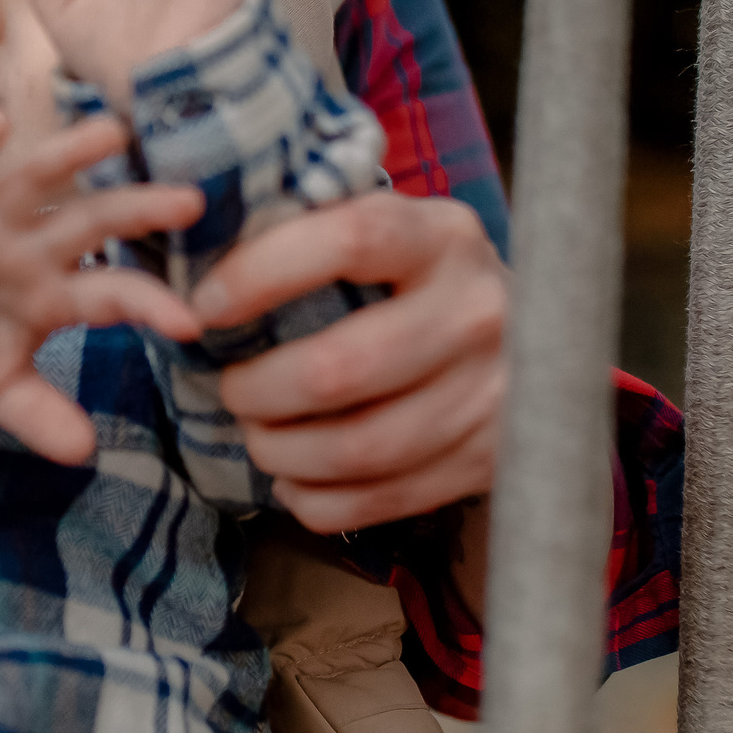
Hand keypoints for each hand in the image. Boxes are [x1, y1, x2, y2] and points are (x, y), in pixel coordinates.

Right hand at [0, 113, 203, 464]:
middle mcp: (31, 248)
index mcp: (53, 293)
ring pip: (35, 183)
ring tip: (109, 133)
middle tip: (191, 200)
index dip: (150, 304)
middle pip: (93, 222)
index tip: (192, 322)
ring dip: (70, 155)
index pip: (113, 294)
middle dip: (138, 210)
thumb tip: (85, 454)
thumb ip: (40, 415)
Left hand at [194, 192, 506, 536]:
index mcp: (443, 237)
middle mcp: (478, 311)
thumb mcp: (390, 232)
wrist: (536, 341)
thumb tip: (197, 259)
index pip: (350, 240)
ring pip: (360, 448)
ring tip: (257, 436)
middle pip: (341, 368)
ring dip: (282, 452)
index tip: (202, 306)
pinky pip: (382, 499)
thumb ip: (314, 233)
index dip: (262, 273)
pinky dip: (317, 500)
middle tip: (229, 389)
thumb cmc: (421, 281)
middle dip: (258, 389)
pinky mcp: (490, 461)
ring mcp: (493, 393)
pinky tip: (294, 481)